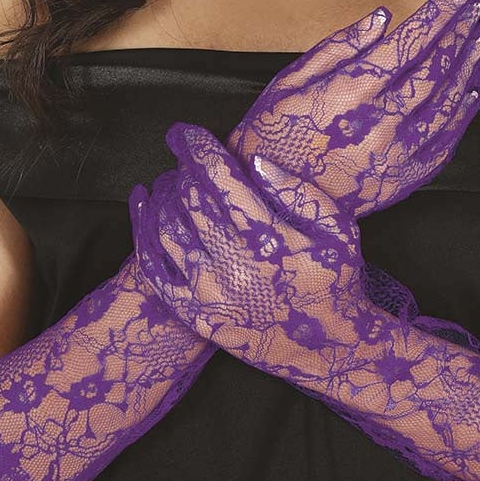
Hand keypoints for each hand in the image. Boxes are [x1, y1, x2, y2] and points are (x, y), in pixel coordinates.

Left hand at [132, 121, 471, 384]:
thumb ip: (298, 192)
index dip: (197, 148)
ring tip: (169, 180)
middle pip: (189, 201)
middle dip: (181, 170)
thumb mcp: (337, 229)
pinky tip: (141, 206)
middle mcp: (235, 266)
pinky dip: (142, 233)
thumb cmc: (336, 279)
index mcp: (269, 239)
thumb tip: (254, 161)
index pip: (219, 179)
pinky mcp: (198, 317)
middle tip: (183, 157)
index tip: (185, 131)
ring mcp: (212, 294)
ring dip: (162, 197)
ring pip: (168, 231)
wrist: (331, 349)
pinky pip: (155, 270)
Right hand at [227, 0, 479, 217]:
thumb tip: (382, 18)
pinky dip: (463, 111)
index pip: (412, 39)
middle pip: (436, 66)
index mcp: (353, 90)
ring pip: (448, 101)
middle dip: (460, 30)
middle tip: (477, 4)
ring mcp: (398, 152)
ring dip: (467, 65)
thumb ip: (339, 47)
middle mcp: (383, 120)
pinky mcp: (404, 178)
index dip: (443, 10)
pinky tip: (472, 88)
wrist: (270, 203)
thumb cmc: (272, 135)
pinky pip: (446, 140)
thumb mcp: (289, 82)